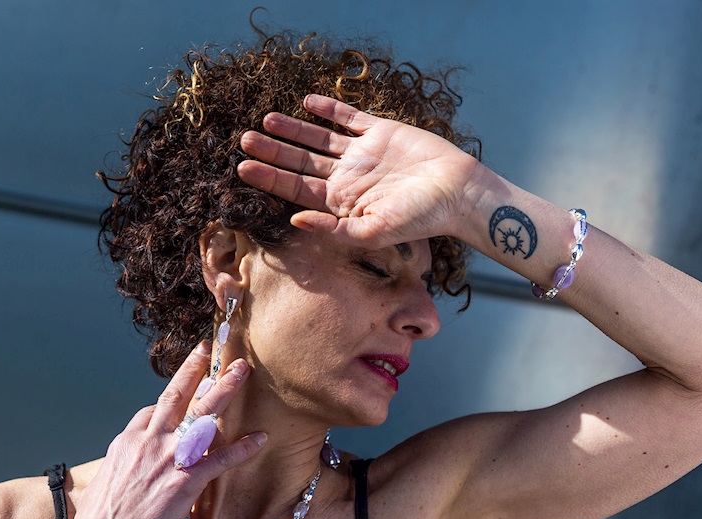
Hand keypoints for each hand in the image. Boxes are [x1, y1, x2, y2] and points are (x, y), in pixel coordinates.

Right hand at [49, 343, 265, 518]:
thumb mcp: (103, 482)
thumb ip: (120, 464)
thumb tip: (124, 464)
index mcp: (128, 441)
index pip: (153, 410)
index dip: (171, 399)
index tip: (186, 388)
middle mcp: (148, 442)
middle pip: (176, 396)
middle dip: (195, 369)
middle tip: (211, 348)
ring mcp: (168, 459)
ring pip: (201, 414)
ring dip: (224, 390)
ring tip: (242, 370)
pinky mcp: (185, 482)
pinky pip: (220, 459)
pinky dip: (242, 448)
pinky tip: (260, 439)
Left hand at [237, 94, 480, 246]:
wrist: (458, 192)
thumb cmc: (419, 218)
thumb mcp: (372, 233)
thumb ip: (332, 229)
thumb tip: (294, 221)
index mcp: (341, 202)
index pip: (296, 189)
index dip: (269, 179)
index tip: (242, 169)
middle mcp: (347, 178)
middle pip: (301, 162)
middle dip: (272, 152)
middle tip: (243, 140)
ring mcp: (362, 154)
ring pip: (319, 139)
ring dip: (293, 130)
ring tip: (264, 120)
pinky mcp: (381, 133)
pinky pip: (349, 118)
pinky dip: (329, 109)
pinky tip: (307, 102)